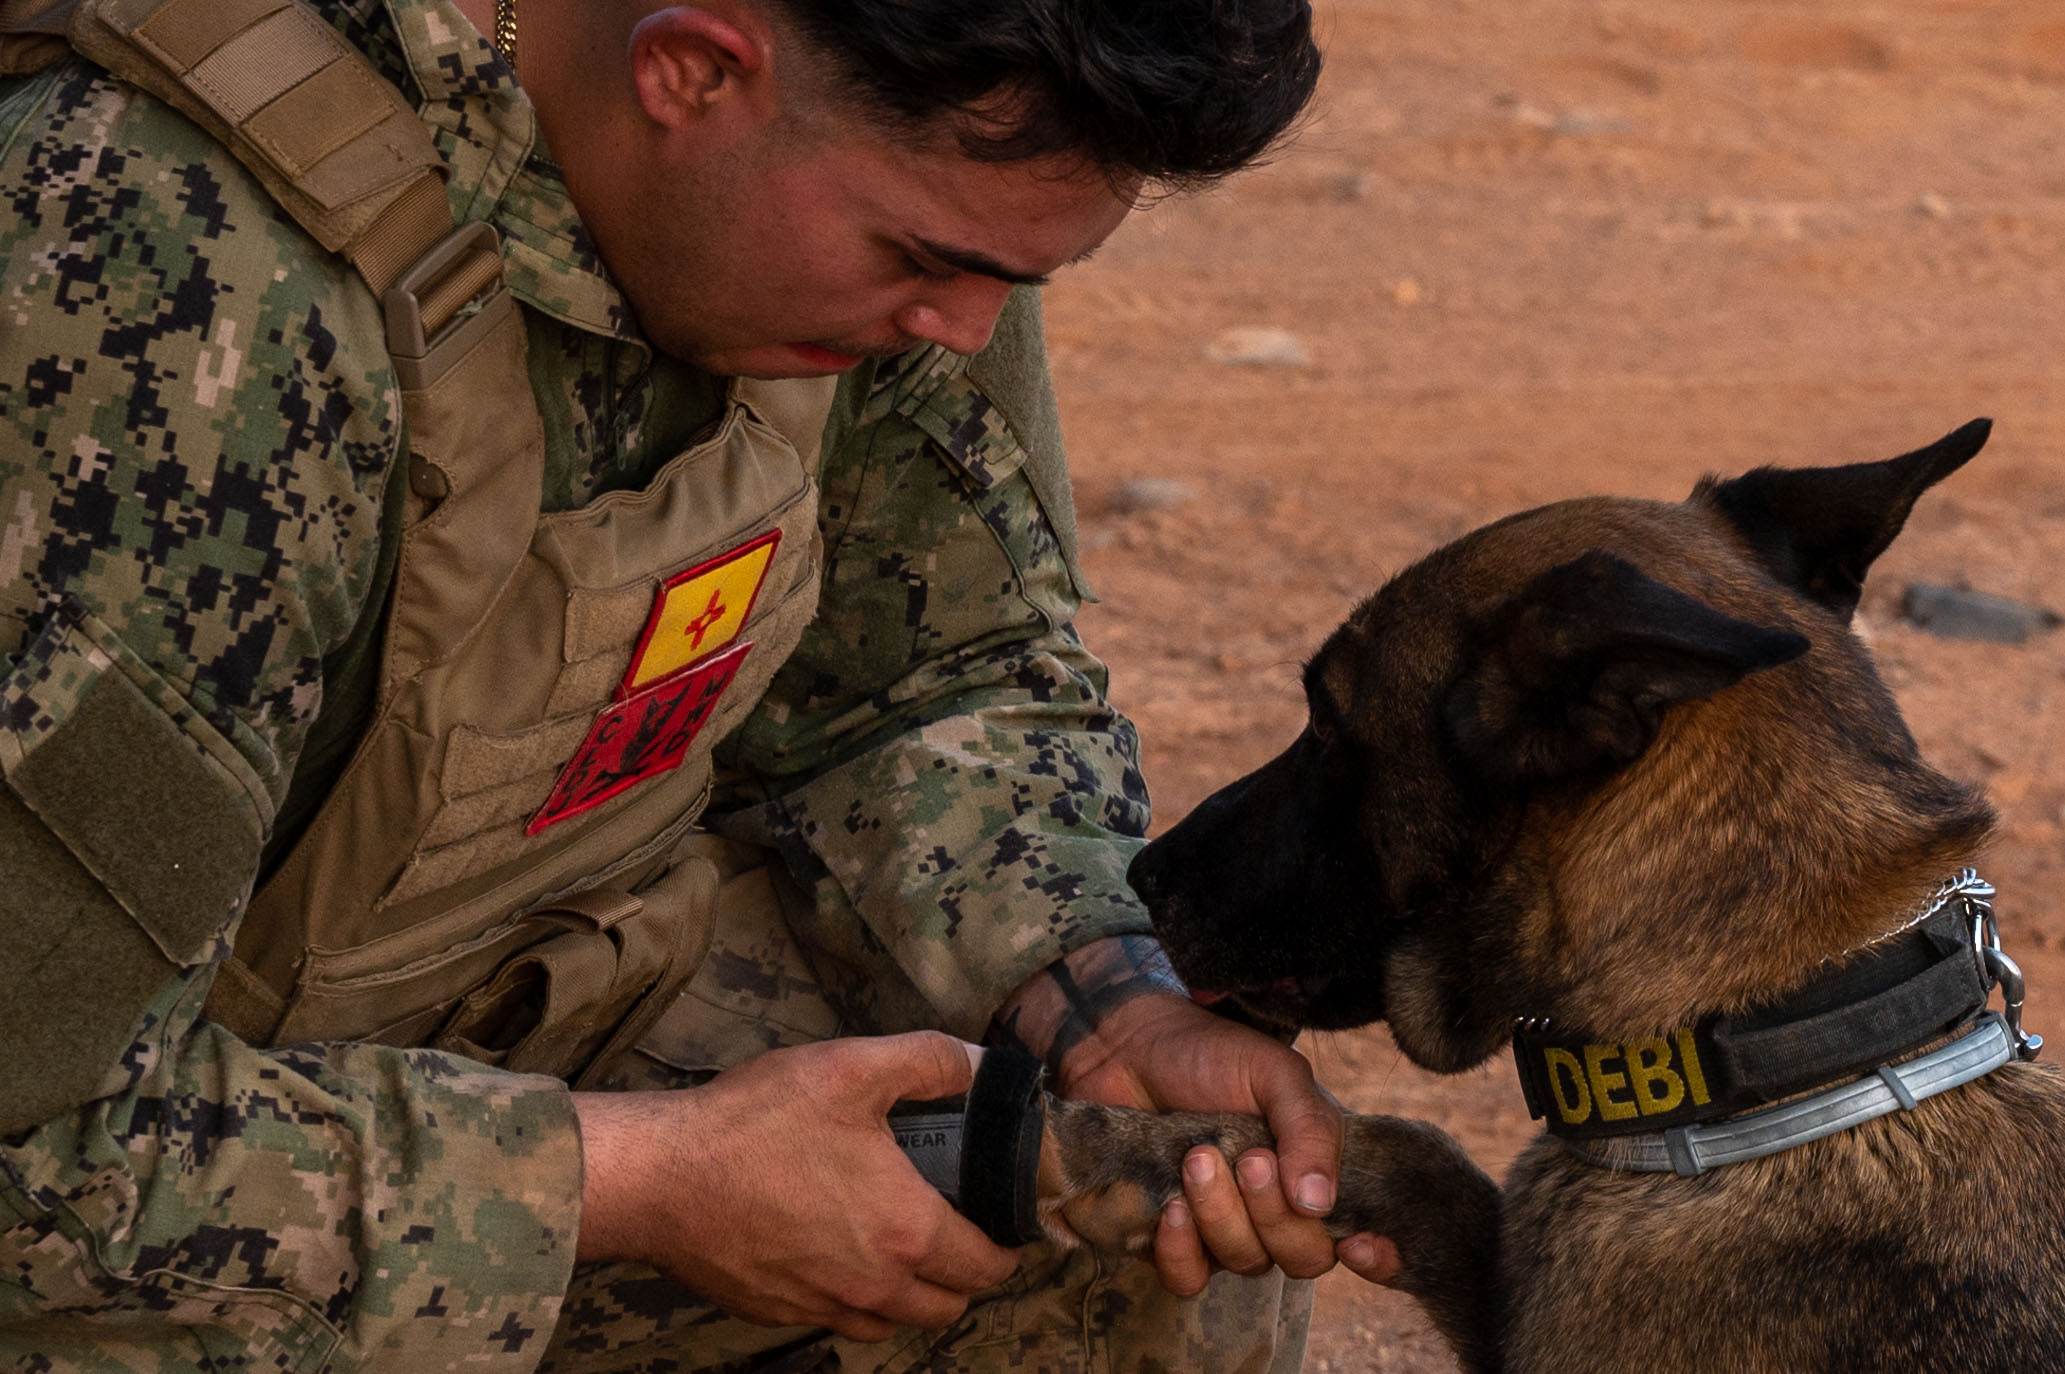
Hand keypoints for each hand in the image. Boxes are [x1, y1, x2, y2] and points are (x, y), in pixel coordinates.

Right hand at [573, 1031, 1020, 1341]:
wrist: (662, 1176)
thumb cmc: (757, 1121)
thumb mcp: (852, 1067)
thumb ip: (928, 1061)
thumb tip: (980, 1065)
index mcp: (905, 1230)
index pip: (984, 1266)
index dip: (1005, 1248)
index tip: (1001, 1225)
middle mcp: (872, 1284)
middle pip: (945, 1308)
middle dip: (963, 1278)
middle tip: (955, 1232)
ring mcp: (820, 1305)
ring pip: (891, 1323)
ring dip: (909, 1296)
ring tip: (900, 1248)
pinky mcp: (774, 1312)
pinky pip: (835, 1322)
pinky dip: (853, 1301)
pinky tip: (837, 1257)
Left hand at [993, 937, 1399, 1294]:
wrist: (1128, 1047)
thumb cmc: (1209, 1056)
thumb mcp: (1274, 1075)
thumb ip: (1309, 1130)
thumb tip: (1320, 1203)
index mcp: (1315, 1171)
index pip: (1365, 1238)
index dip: (1377, 1259)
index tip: (1358, 1243)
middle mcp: (1277, 1211)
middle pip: (1303, 1258)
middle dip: (1275, 1215)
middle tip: (1246, 1158)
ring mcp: (1224, 1229)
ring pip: (1245, 1264)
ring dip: (1221, 1216)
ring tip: (1196, 1158)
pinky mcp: (1171, 1240)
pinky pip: (1188, 1279)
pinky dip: (1181, 1251)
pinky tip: (1170, 1206)